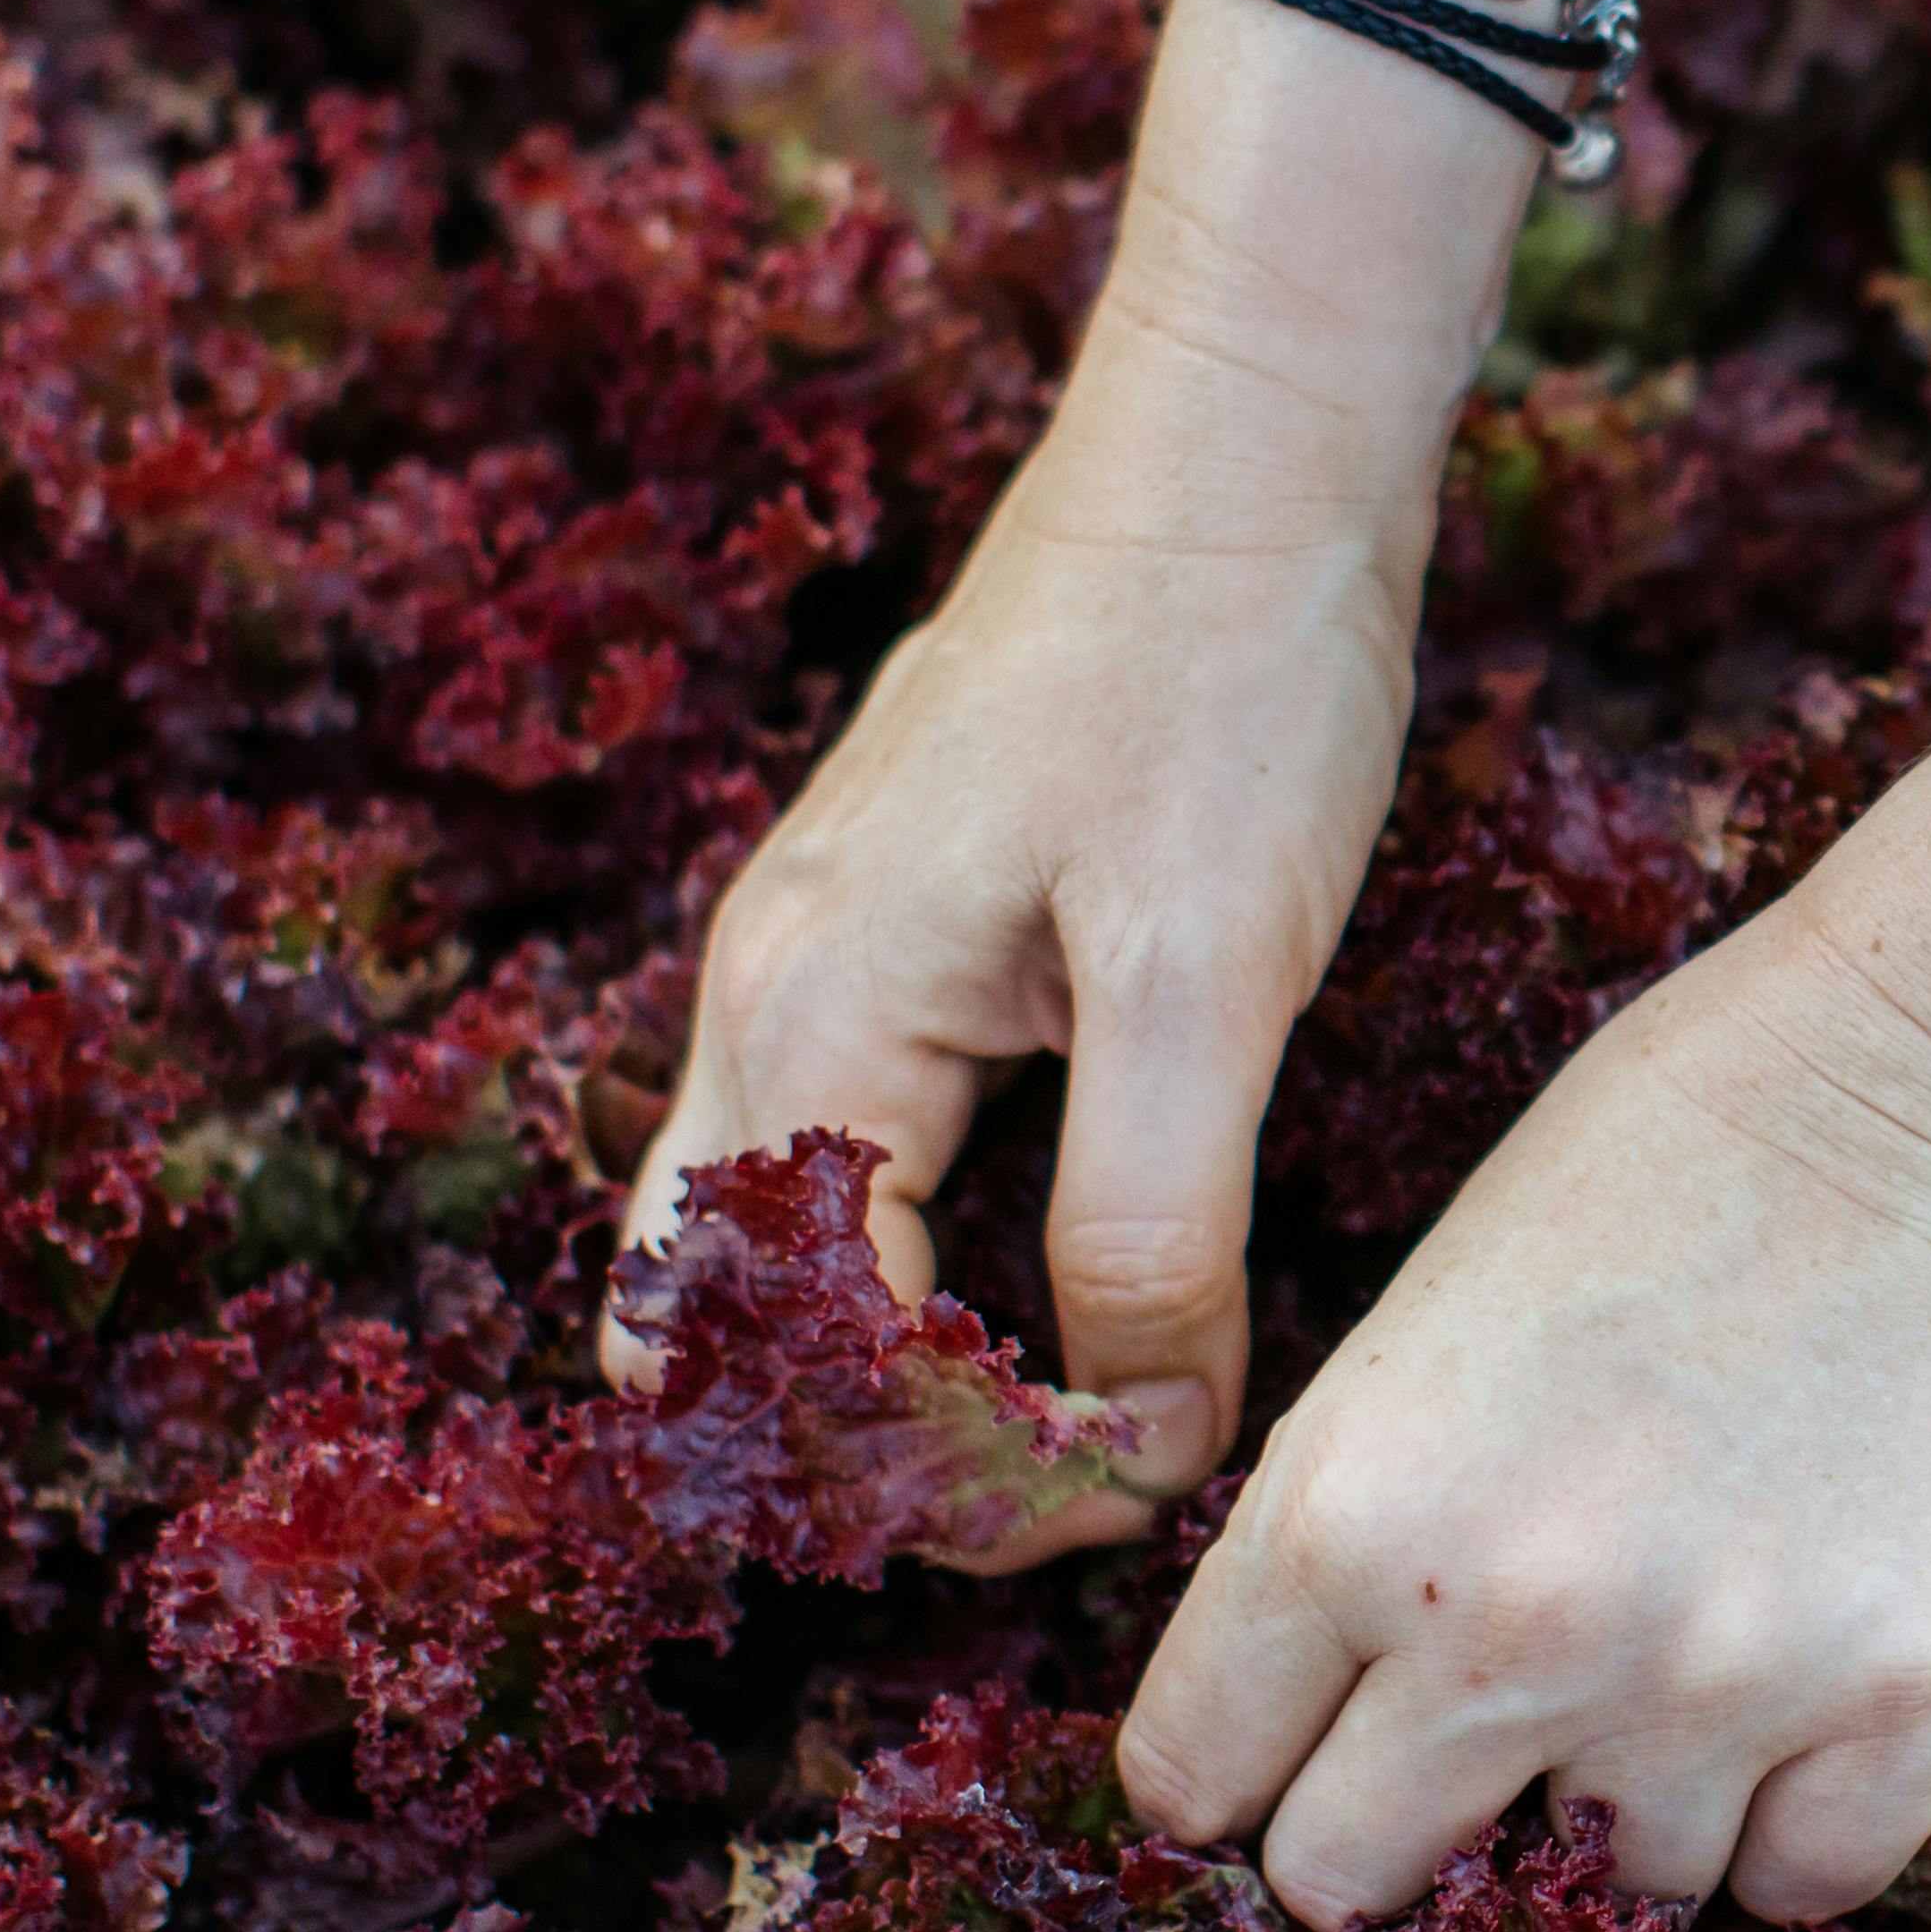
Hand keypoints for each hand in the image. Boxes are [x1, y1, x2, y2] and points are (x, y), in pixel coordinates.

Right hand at [630, 340, 1433, 1552]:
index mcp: (811, 1022)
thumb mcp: (1213, 973)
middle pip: (694, 1331)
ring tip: (1072, 1409)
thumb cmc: (1224, 682)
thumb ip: (1154, 1220)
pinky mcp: (883, 933)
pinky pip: (825, 1156)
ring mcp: (803, 960)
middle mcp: (760, 999)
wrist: (1236, 455)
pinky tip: (1056, 1278)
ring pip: (747, 1249)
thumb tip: (1141, 1426)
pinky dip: (906, 1264)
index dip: (966, 1462)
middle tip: (1067, 1476)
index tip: (1147, 1467)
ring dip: (875, 1364)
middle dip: (855, 1448)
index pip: (803, 1353)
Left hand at [1110, 836, 1930, 1926]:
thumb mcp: (1420, 1327)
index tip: (1292, 1745)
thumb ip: (1349, 1541)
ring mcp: (1716, 1686)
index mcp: (1350, 1516)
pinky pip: (1801, 1881)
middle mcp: (1511, 1633)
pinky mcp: (1903, 1703)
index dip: (1239, 1765)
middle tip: (1476, 1734)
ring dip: (1624, 1808)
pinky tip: (1803, 1686)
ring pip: (1608, 1897)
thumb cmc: (1671, 1156)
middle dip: (1396, 1823)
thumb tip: (1314, 1734)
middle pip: (1354, 1884)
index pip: (1196, 1780)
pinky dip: (1793, 1818)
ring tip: (1685, 1641)